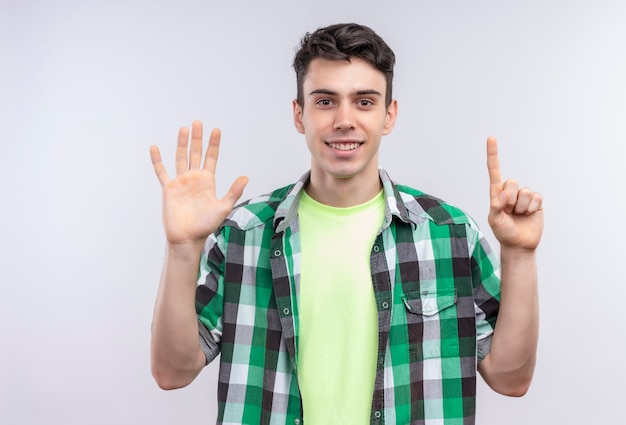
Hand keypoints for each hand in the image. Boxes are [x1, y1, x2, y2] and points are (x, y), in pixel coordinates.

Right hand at [150, 121, 247, 244]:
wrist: (187, 238)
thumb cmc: (206, 226)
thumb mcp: (223, 207)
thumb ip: (233, 192)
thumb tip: (246, 177)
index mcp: (208, 181)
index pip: (211, 158)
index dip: (213, 144)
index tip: (216, 130)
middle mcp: (194, 179)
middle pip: (196, 154)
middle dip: (197, 139)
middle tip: (198, 122)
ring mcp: (181, 183)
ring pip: (180, 158)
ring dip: (182, 144)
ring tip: (183, 129)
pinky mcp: (169, 190)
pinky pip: (162, 172)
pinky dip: (157, 161)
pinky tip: (155, 148)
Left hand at [486, 137, 542, 249]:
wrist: (520, 245)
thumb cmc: (504, 232)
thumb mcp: (495, 221)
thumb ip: (497, 206)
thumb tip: (504, 193)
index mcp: (496, 193)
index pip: (494, 171)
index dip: (493, 154)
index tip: (491, 138)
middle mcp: (510, 191)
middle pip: (512, 182)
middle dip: (511, 199)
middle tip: (509, 212)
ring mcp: (523, 196)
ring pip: (525, 192)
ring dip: (522, 207)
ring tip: (518, 215)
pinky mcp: (536, 202)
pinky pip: (536, 198)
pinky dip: (532, 209)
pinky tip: (528, 216)